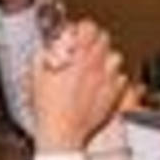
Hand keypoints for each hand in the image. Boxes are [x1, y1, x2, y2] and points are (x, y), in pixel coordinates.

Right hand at [29, 19, 127, 153]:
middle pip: (104, 38)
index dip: (82, 28)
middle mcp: (96, 65)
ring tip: (95, 66)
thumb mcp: (37, 75)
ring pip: (116, 56)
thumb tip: (49, 47)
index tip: (78, 33)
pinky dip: (113, 78)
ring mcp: (107, 80)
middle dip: (94, 40)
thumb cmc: (49, 108)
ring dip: (106, 58)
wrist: (62, 132)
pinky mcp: (114, 94)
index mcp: (78, 57)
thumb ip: (44, 55)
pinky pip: (121, 78)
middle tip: (85, 48)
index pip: (89, 27)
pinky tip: (101, 83)